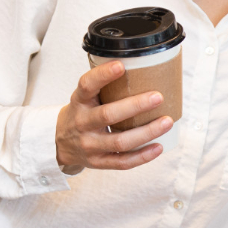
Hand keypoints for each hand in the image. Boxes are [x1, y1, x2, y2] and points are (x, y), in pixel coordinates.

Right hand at [55, 61, 173, 173]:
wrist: (60, 144)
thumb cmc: (82, 114)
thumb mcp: (84, 98)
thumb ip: (104, 87)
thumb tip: (144, 69)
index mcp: (79, 102)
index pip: (87, 85)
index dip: (102, 75)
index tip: (121, 66)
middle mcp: (82, 123)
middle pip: (108, 115)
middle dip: (135, 106)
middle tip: (158, 97)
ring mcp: (89, 145)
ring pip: (120, 142)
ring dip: (146, 132)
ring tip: (167, 122)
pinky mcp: (98, 162)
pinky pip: (122, 162)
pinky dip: (142, 156)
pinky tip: (158, 147)